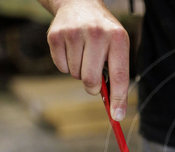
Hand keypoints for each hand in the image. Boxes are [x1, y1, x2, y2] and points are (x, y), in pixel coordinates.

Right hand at [46, 0, 128, 119]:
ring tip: (84, 54)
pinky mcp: (55, 36)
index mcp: (118, 39)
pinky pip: (61, 68)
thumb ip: (117, 75)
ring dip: (79, 72)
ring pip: (75, 75)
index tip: (117, 116)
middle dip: (92, 86)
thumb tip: (116, 110)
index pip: (120, 76)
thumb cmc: (104, 34)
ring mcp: (74, 33)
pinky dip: (66, 65)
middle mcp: (97, 34)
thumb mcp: (117, 47)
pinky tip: (72, 49)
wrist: (79, 4)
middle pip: (91, 80)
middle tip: (94, 78)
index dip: (118, 99)